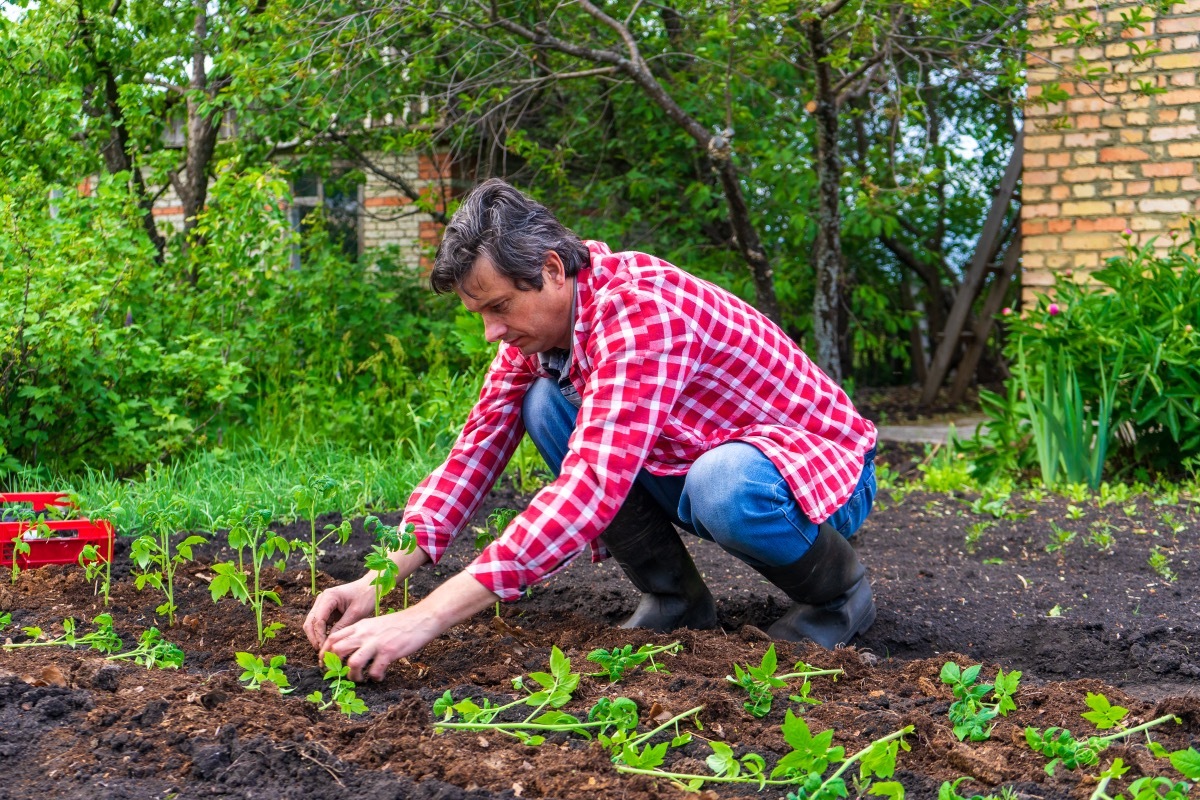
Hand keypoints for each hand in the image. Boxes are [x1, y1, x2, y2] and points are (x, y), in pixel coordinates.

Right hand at [303, 576, 375, 651]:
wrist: (371, 586)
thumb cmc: (366, 596)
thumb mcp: (356, 613)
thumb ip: (341, 627)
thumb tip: (330, 643)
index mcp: (328, 597)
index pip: (317, 620)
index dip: (319, 636)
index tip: (325, 647)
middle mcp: (322, 599)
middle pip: (310, 622)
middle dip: (315, 638)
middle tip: (322, 652)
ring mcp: (323, 604)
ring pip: (312, 624)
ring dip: (316, 637)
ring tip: (324, 650)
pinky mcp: (327, 610)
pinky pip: (320, 623)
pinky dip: (322, 633)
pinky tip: (328, 643)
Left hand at [319, 607, 442, 681]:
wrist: (421, 619)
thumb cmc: (399, 624)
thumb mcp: (375, 624)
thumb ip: (362, 634)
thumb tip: (350, 650)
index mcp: (360, 626)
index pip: (333, 638)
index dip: (325, 653)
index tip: (327, 665)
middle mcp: (364, 633)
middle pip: (337, 650)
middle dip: (334, 667)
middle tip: (340, 676)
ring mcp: (376, 643)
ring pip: (352, 663)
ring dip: (353, 676)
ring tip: (360, 679)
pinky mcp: (389, 651)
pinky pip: (374, 671)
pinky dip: (375, 678)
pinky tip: (380, 677)